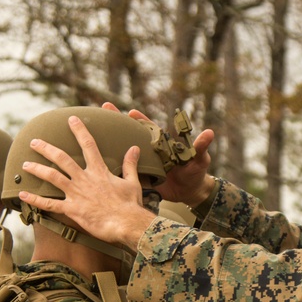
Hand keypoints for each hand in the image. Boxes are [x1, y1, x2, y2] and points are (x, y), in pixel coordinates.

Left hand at [19, 115, 155, 249]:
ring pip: (52, 177)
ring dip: (37, 169)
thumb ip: (130, 164)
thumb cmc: (130, 205)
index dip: (79, 130)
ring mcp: (76, 193)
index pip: (88, 145)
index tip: (71, 120)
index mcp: (99, 171)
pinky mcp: (72, 209)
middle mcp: (84, 179)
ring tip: (25, 164)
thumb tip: (134, 148)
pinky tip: (22, 195)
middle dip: (46, 148)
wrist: (126, 224)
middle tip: (34, 141)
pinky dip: (35, 200)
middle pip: (61, 158)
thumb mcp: (132, 182)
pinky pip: (50, 204)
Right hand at [101, 102, 217, 207]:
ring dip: (109, 143)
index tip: (131, 112)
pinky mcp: (140, 177)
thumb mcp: (199, 159)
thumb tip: (210, 132)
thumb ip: (200, 147)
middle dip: (117, 121)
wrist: (190, 193)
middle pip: (130, 133)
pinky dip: (113, 167)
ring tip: (92, 132)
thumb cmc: (196, 172)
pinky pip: (125, 171)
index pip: (149, 127)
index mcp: (162, 143)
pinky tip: (96, 163)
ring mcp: (143, 163)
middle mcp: (149, 150)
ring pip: (124, 151)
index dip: (141, 119)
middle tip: (104, 108)